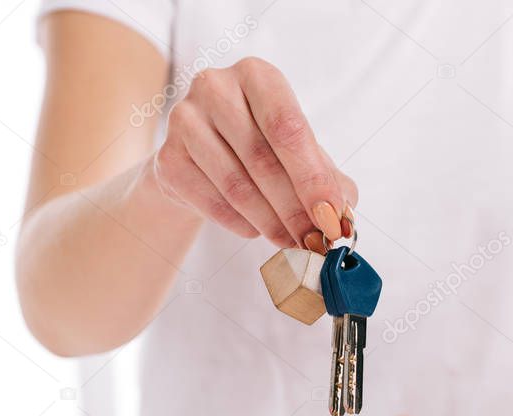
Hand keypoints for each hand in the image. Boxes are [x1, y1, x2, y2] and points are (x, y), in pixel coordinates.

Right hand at [150, 57, 356, 251]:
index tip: (332, 216)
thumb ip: (325, 176)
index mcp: (257, 76)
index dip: (313, 177)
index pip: (288, 128)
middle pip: (262, 159)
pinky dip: (241, 223)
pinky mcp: (167, 157)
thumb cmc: (258, 148)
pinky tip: (257, 231)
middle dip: (295, 208)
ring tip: (292, 242)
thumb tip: (345, 213)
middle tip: (316, 240)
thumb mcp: (296, 152)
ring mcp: (185, 120)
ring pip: (236, 184)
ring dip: (270, 222)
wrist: (198, 159)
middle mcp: (216, 87)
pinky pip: (212, 201)